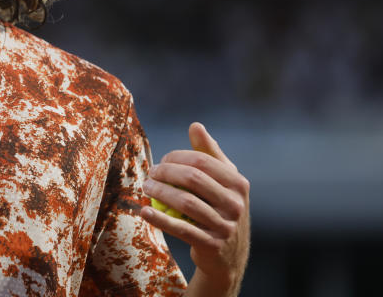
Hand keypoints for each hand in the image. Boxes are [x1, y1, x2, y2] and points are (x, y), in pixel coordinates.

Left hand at [141, 122, 249, 295]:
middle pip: (193, 179)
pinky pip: (180, 228)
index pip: (201, 161)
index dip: (176, 157)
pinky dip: (159, 219)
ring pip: (185, 202)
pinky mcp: (211, 245)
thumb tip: (195, 126)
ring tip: (145, 188)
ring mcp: (225, 226)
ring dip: (159, 192)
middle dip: (166, 172)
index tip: (161, 160)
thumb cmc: (220, 208)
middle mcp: (236, 204)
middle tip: (150, 173)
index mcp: (238, 183)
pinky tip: (143, 211)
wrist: (229, 256)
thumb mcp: (222, 181)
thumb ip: (209, 153)